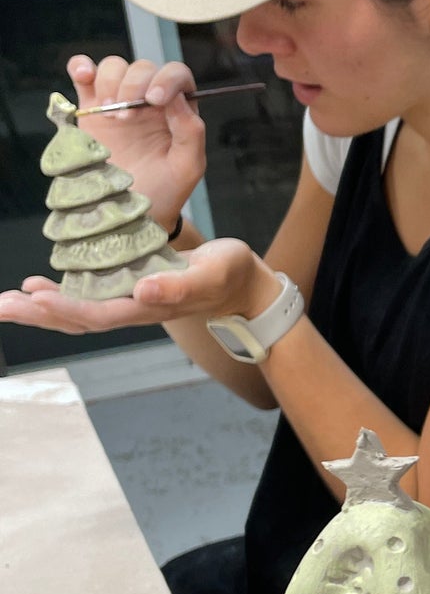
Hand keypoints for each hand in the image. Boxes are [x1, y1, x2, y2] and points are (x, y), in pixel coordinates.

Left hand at [0, 237, 280, 334]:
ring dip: (38, 310)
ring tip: (5, 303)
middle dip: (36, 314)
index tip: (34, 296)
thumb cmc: (230, 275)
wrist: (241, 285)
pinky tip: (36, 288)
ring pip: (75, 313)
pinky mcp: (126, 290)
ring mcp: (127, 303)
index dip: (65, 307)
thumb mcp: (213, 273)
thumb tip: (143, 291)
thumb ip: (181, 284)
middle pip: (76, 320)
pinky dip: (56, 297)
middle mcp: (132, 310)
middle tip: (0, 306)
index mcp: (149, 307)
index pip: (99, 314)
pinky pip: (84, 300)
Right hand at [67, 53, 205, 230]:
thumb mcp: (188, 166)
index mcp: (177, 110)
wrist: (131, 212)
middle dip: (133, 86)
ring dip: (109, 82)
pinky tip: (83, 77)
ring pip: (113, 67)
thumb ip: (191, 131)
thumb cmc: (166, 190)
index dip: (166, 79)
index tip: (155, 100)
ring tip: (109, 115)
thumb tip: (178, 97)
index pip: (176, 75)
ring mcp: (119, 102)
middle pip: (142, 68)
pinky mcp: (90, 108)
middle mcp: (149, 100)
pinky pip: (84, 74)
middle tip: (126, 120)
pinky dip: (81, 67)